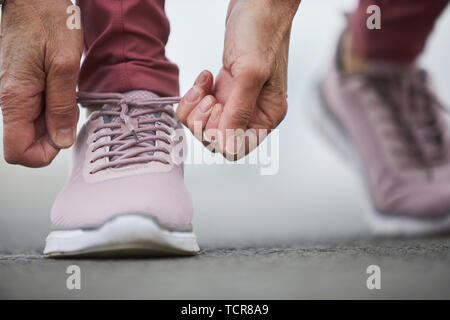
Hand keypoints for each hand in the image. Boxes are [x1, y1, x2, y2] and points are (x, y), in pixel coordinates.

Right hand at [0, 0, 82, 166]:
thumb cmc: (49, 21)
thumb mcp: (66, 64)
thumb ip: (63, 106)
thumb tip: (61, 140)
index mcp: (16, 98)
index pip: (17, 151)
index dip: (42, 155)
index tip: (63, 137)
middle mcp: (10, 100)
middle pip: (27, 141)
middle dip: (54, 136)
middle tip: (71, 111)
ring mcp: (15, 93)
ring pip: (33, 127)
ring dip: (55, 121)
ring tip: (68, 95)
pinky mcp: (22, 87)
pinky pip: (36, 110)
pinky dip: (53, 108)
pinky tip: (64, 90)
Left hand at [177, 0, 299, 158]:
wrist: (257, 4)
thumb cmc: (261, 31)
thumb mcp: (251, 72)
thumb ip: (238, 110)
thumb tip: (226, 143)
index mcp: (267, 115)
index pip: (237, 147)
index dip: (218, 134)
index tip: (216, 108)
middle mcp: (252, 113)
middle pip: (215, 139)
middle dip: (203, 119)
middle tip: (210, 96)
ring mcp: (237, 102)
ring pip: (203, 124)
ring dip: (195, 107)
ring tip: (204, 85)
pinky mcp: (225, 90)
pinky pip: (200, 107)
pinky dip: (194, 95)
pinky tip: (205, 76)